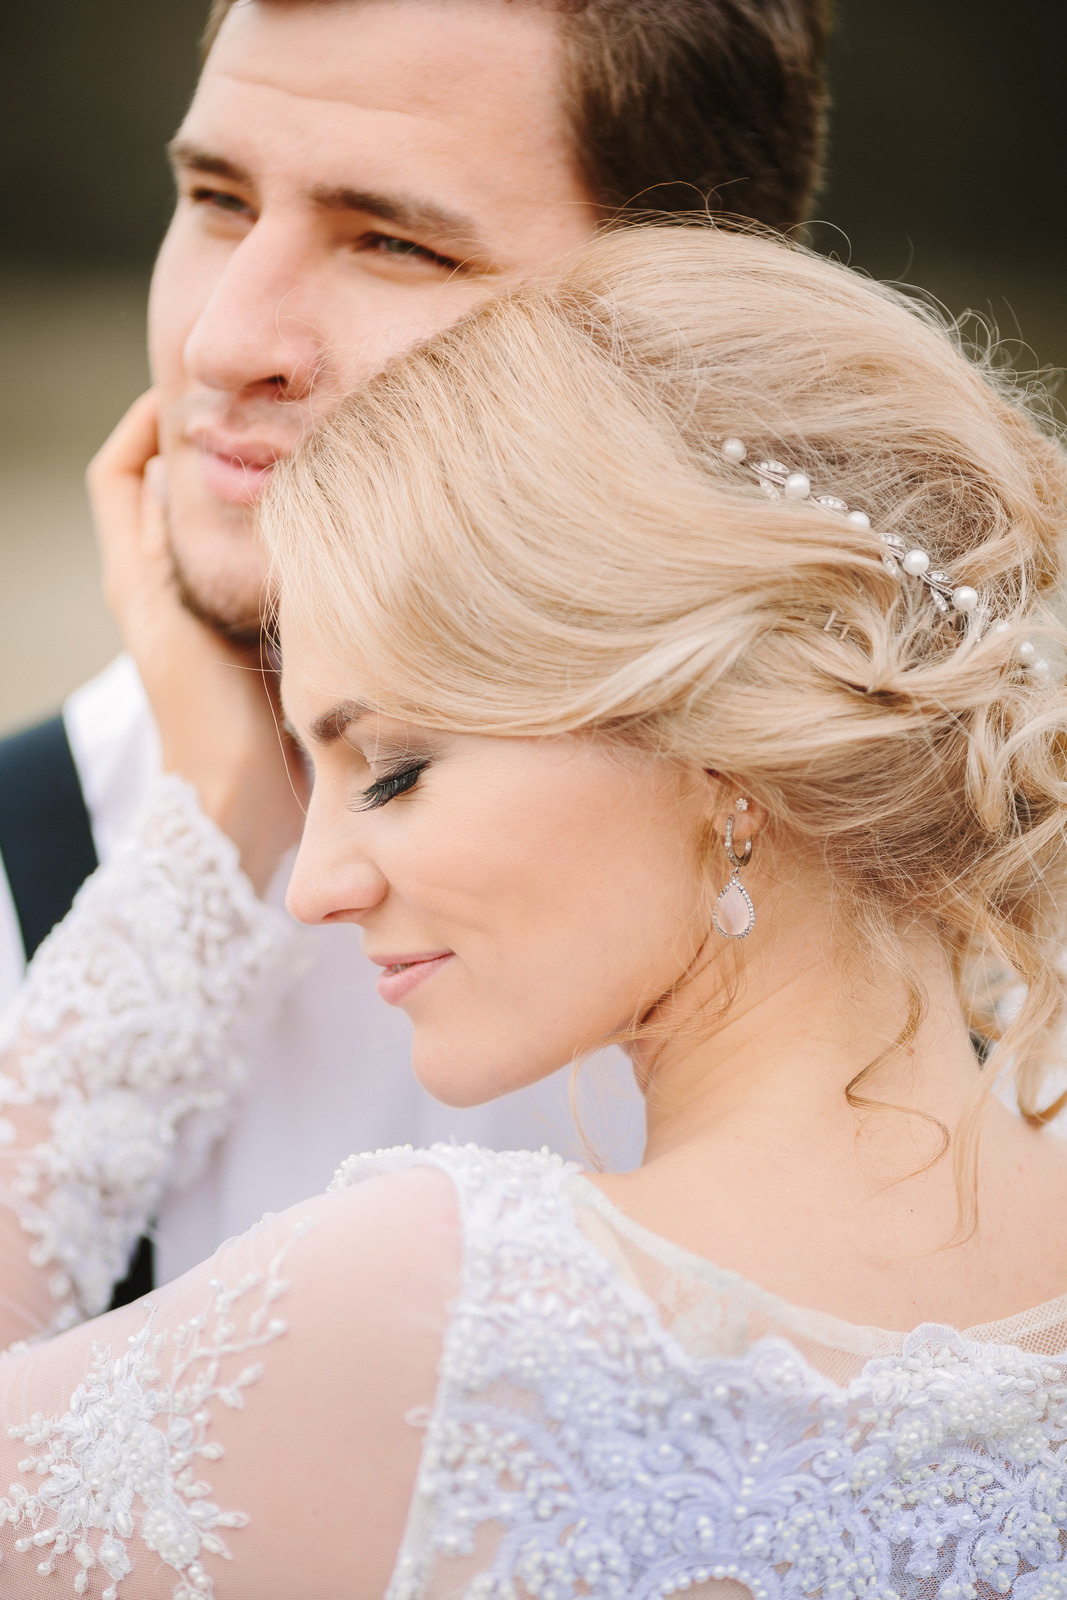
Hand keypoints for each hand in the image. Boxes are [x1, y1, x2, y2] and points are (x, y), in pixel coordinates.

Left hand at [87, 391, 306, 893]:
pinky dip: (261, 534)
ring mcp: (200, 614)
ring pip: (206, 525)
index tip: (188, 395)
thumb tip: (175, 470)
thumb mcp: (180, 623)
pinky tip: (307, 527)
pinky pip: (242, 561)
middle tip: (252, 418)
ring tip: (286, 459)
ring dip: (235, 490)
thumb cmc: (209, 722)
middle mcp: (160, 590)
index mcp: (135, 579)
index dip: (141, 426)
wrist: (238, 803)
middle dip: (196, 448)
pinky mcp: (237, 637)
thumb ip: (173, 551)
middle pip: (161, 492)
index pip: (117, 475)